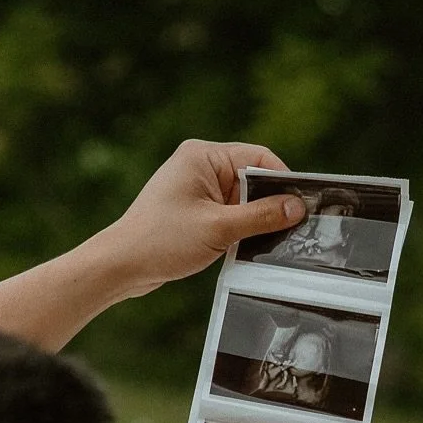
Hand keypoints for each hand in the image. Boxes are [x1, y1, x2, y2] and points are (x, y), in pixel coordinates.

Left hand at [102, 139, 305, 297]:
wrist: (121, 265)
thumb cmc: (162, 240)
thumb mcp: (219, 229)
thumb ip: (261, 217)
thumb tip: (297, 207)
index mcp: (204, 156)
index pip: (258, 158)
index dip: (283, 181)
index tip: (301, 206)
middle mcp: (200, 166)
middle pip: (252, 180)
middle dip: (269, 204)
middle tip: (290, 230)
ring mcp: (195, 189)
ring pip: (241, 201)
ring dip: (253, 221)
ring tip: (266, 243)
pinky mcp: (193, 211)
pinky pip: (227, 215)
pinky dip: (238, 230)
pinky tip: (245, 248)